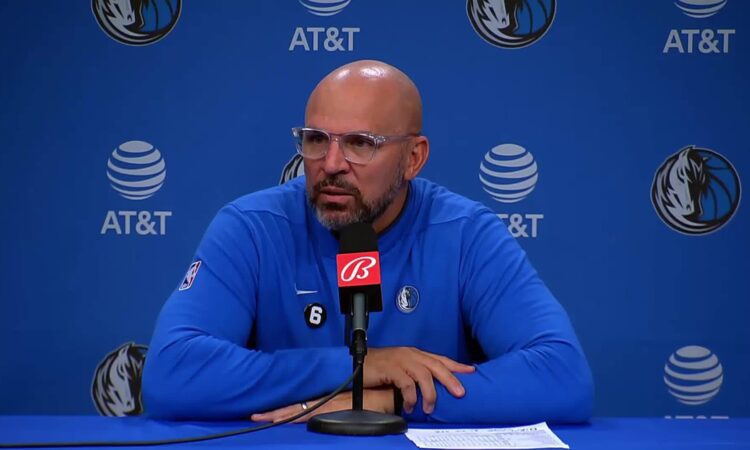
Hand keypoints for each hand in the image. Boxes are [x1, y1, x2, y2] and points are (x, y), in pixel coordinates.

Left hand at [250, 388, 393, 422]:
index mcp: (327, 400)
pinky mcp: (335, 410)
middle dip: (274, 412)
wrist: (388, 395)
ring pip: (300, 410)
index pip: (300, 404)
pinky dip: (299, 416)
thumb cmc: (373, 399)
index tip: (265, 413)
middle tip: (256, 416)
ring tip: (265, 418)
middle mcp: (325, 401)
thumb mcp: (352, 404)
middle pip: (295, 407)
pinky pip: (312, 414)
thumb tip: (328, 413)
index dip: (282, 409)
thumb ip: (339, 409)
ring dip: (282, 414)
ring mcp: (328, 406)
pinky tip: (288, 419)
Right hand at [364, 347, 474, 414]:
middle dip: (450, 379)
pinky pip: (406, 384)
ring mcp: (401, 360)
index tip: (471, 371)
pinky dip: (411, 397)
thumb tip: (432, 386)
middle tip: (460, 393)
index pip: (440, 359)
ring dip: (430, 393)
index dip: (456, 365)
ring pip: (424, 375)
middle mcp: (410, 355)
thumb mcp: (401, 368)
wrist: (357, 363)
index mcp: (414, 354)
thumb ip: (415, 373)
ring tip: (429, 408)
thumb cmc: (379, 367)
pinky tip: (410, 406)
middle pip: (436, 365)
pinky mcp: (391, 368)